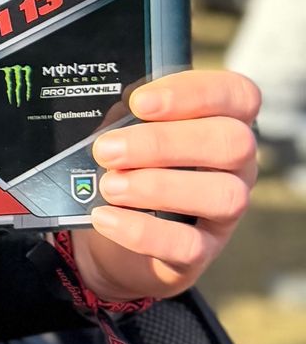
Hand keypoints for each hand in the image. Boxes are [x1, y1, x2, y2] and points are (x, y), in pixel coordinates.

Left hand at [71, 68, 259, 301]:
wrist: (109, 227)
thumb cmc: (127, 162)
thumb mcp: (127, 129)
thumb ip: (128, 115)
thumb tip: (112, 111)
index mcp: (221, 121)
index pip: (238, 95)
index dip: (194, 93)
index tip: (139, 102)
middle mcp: (236, 165)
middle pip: (232, 143)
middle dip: (164, 143)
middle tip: (108, 149)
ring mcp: (225, 210)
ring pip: (223, 195)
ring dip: (158, 187)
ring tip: (109, 186)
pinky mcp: (204, 250)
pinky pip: (188, 245)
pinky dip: (142, 231)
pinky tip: (106, 217)